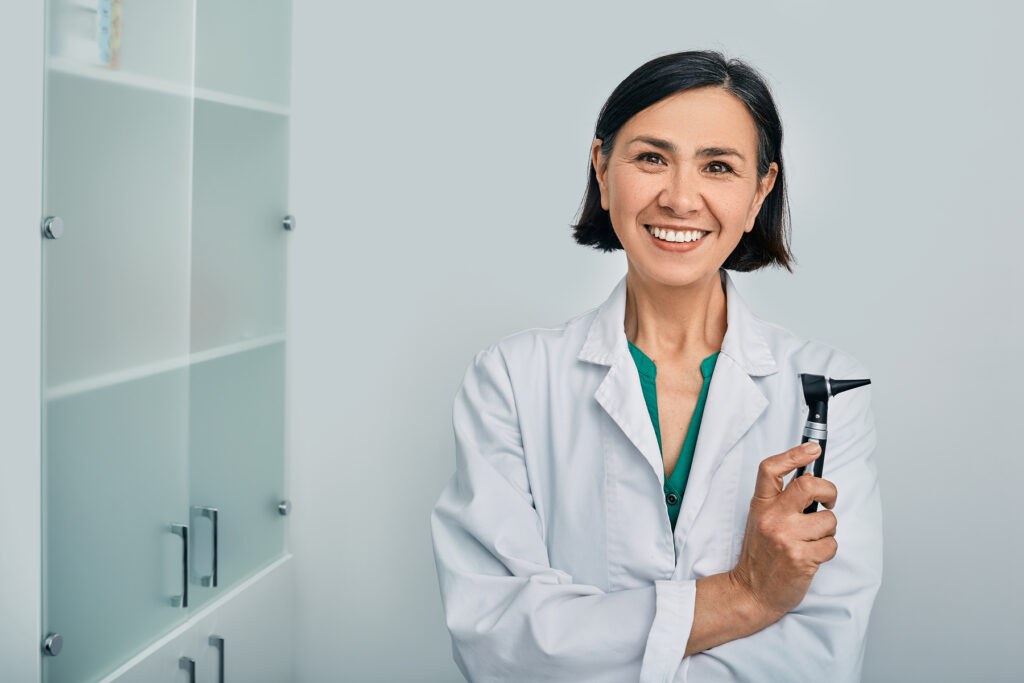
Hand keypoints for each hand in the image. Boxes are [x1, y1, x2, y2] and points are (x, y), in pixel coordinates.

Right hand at [730, 442, 838, 620]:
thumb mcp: (761, 520)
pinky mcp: (802, 558)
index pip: (771, 469)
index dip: (795, 454)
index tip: (813, 449)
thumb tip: (811, 478)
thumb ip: (781, 500)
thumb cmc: (762, 554)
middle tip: (827, 500)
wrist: (752, 591)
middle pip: (810, 485)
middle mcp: (772, 518)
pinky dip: (827, 551)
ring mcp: (787, 538)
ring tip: (811, 541)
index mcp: (761, 505)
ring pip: (829, 520)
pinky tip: (811, 556)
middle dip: (829, 491)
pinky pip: (832, 544)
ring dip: (827, 531)